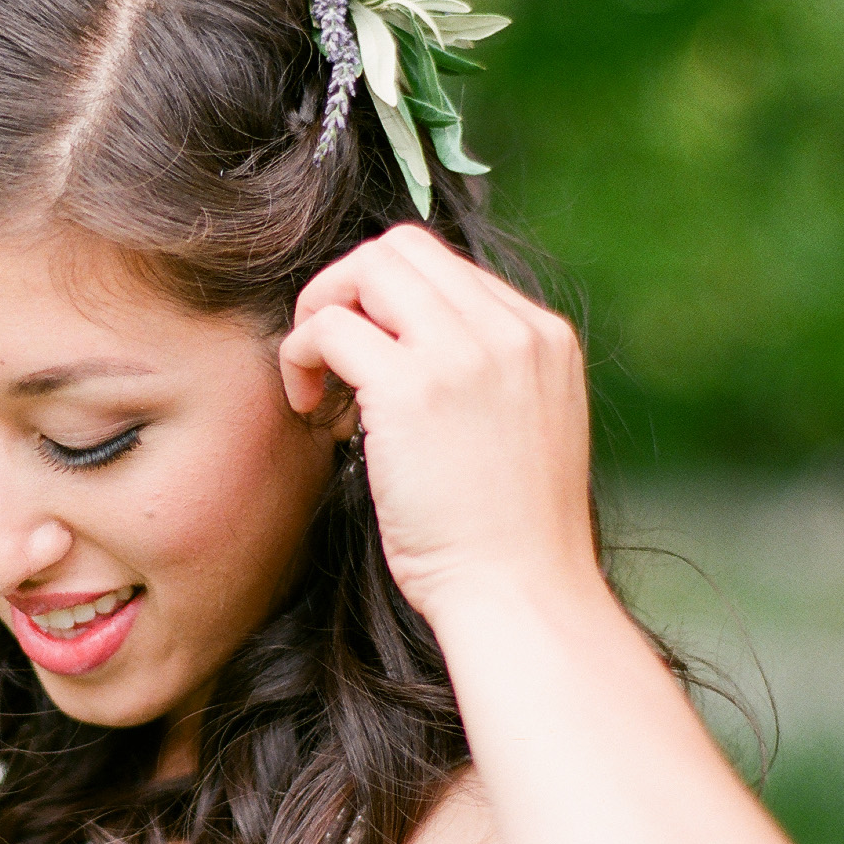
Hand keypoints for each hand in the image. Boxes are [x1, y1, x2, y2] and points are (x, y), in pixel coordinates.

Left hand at [278, 225, 599, 631]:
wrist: (522, 595)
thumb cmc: (509, 539)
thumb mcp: (521, 431)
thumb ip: (482, 377)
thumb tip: (401, 351)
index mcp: (542, 338)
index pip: (445, 268)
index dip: (388, 305)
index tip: (369, 365)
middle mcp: (511, 331)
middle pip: (402, 247)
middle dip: (348, 291)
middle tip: (330, 360)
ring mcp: (466, 354)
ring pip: (366, 267)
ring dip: (320, 314)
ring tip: (317, 384)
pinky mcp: (414, 389)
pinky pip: (330, 327)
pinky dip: (301, 357)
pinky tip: (312, 412)